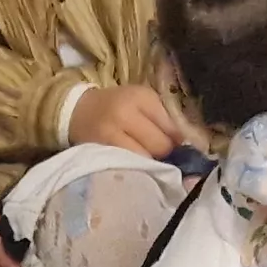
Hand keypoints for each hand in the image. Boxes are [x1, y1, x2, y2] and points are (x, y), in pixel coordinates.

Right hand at [66, 83, 185, 156]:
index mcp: (141, 97)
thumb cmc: (119, 106)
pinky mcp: (100, 153)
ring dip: (150, 163)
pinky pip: (128, 167)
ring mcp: (110, 135)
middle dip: (165, 153)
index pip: (173, 127)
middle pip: (161, 146)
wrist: (78, 111)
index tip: (176, 143)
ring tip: (145, 158)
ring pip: (146, 159)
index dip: (178, 140)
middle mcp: (124, 114)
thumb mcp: (143, 101)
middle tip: (158, 152)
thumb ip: (166, 119)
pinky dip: (136, 169)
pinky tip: (135, 165)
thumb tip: (188, 145)